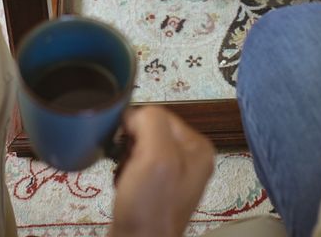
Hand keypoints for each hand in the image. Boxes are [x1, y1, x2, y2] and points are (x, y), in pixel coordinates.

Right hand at [110, 107, 213, 236]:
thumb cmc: (150, 206)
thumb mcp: (156, 156)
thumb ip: (151, 122)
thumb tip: (133, 114)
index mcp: (198, 146)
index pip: (160, 114)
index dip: (137, 125)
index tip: (126, 145)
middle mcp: (190, 159)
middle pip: (149, 130)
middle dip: (130, 144)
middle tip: (127, 164)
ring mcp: (173, 175)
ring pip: (139, 147)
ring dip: (125, 158)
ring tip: (124, 176)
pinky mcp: (156, 190)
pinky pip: (135, 166)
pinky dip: (123, 172)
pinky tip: (122, 184)